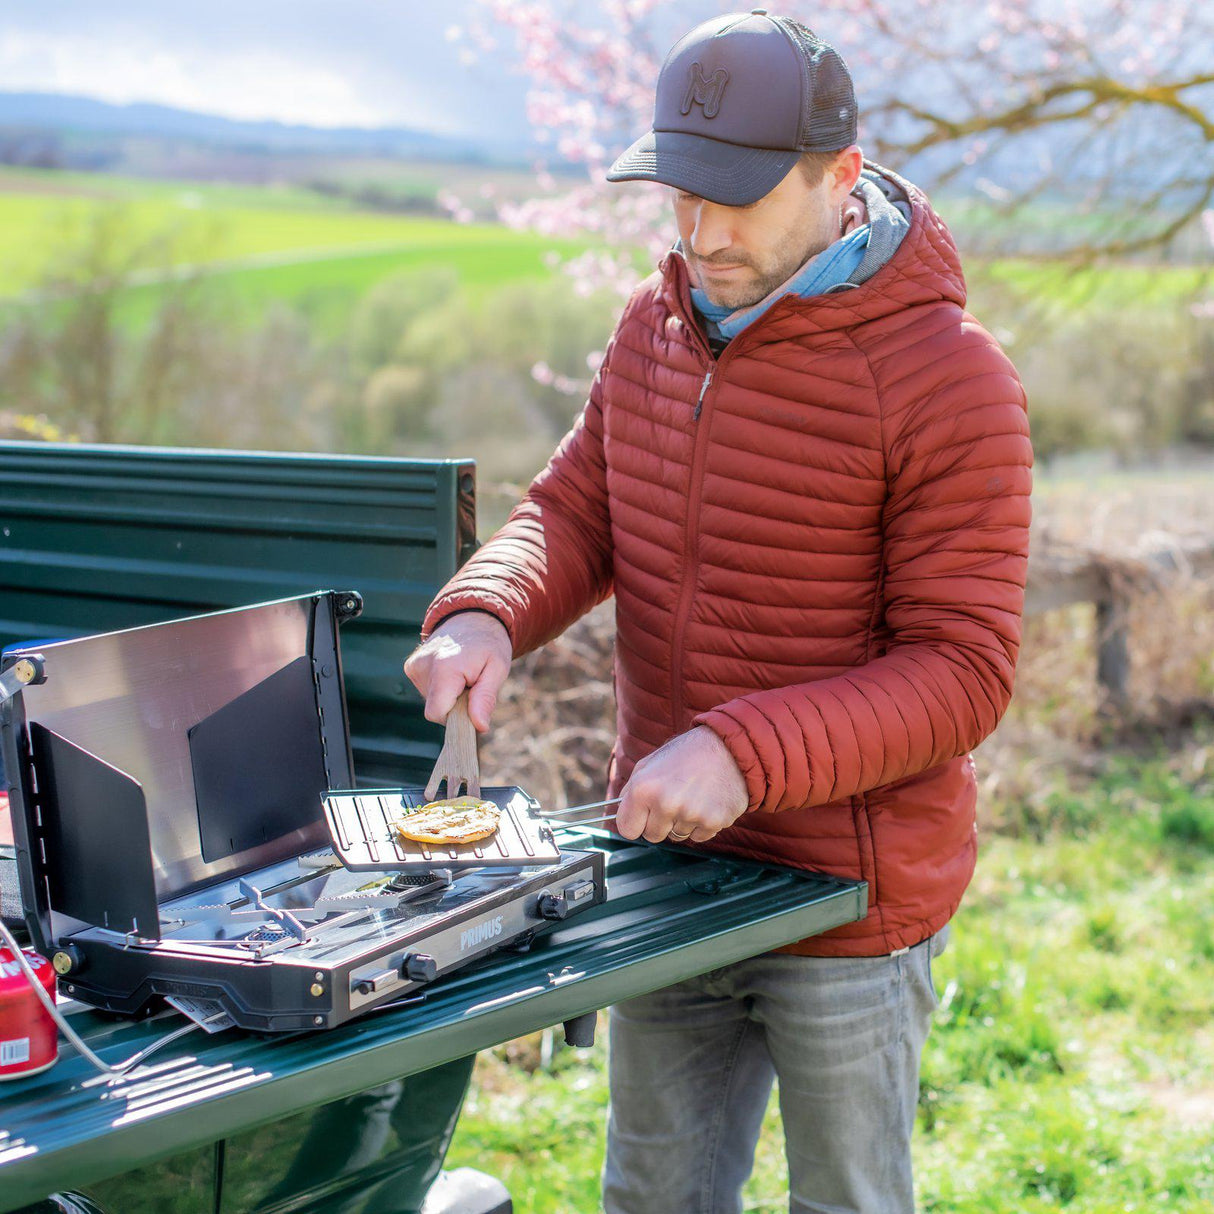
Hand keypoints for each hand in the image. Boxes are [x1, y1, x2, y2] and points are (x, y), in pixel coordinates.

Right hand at [403, 612, 511, 732]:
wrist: (473, 618)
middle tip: (472, 685)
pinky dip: (441, 689)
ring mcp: (414, 666)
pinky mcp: (411, 667)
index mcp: (444, 668)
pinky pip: (426, 692)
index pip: (437, 714)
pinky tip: (451, 673)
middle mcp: (423, 666)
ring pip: (432, 702)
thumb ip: (485, 698)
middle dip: (456, 706)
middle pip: (436, 710)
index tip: (472, 705)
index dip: (456, 718)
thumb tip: (479, 726)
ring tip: (463, 676)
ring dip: (449, 697)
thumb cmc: (488, 645)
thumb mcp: (497, 670)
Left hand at [615, 726, 748, 843]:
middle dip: (660, 823)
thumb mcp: (651, 762)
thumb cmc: (688, 753)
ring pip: (677, 837)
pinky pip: (699, 837)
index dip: (635, 822)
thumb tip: (618, 811)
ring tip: (694, 796)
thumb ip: (631, 788)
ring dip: (682, 822)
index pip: (627, 829)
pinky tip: (708, 802)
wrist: (730, 747)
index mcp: (644, 788)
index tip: (643, 816)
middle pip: (652, 836)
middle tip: (674, 800)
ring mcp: (690, 814)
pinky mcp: (713, 822)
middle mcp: (665, 803)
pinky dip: (702, 824)